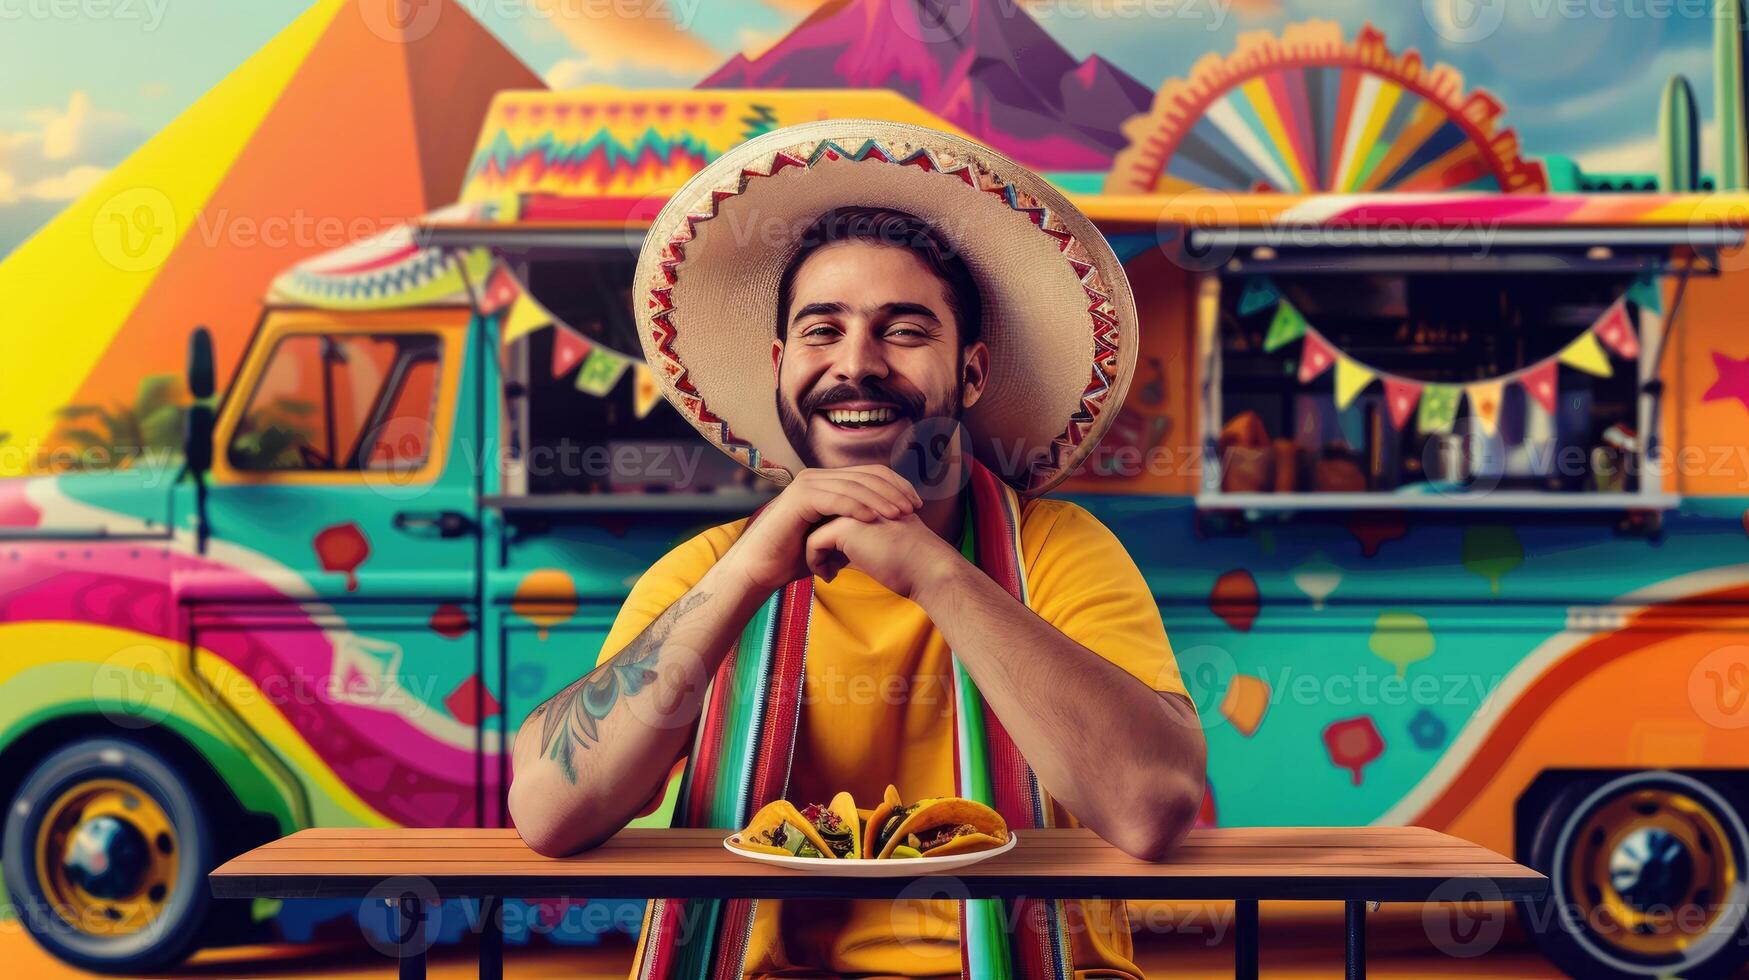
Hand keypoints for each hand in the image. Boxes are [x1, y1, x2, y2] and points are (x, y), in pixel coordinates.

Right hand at [720, 465, 922, 596]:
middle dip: (894, 491)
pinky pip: (835, 499)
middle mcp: (817, 477)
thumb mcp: (834, 538)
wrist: (762, 569)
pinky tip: (874, 519)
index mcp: (827, 482)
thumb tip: (883, 528)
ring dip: (880, 500)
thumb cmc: (794, 557)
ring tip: (899, 514)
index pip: (870, 475)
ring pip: (854, 486)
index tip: (916, 504)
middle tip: (913, 508)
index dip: (896, 486)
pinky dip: (857, 508)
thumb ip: (855, 528)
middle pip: (866, 476)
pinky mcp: (800, 497)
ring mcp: (807, 484)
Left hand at [804, 511, 963, 601]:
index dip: (831, 538)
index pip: (837, 514)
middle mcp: (860, 499)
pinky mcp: (844, 527)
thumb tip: (845, 552)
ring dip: (816, 554)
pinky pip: (814, 543)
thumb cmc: (914, 563)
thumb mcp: (889, 541)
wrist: (928, 569)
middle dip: (819, 544)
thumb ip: (868, 537)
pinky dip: (816, 563)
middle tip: (824, 566)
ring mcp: (851, 510)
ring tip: (828, 572)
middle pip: (823, 519)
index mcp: (872, 499)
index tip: (833, 560)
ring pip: (815, 530)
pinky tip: (831, 577)